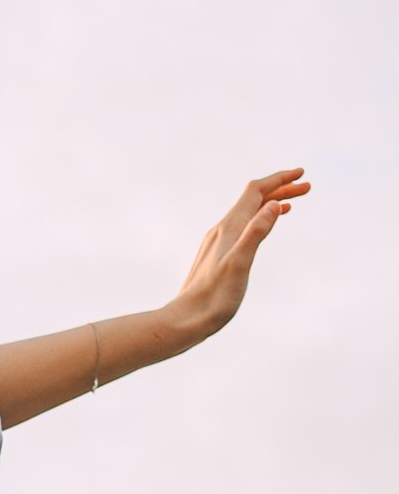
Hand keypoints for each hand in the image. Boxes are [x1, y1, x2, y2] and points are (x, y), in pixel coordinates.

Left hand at [166, 167, 308, 346]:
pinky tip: (265, 228)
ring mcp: (219, 242)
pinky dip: (259, 221)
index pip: (256, 191)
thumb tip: (273, 203)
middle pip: (253, 199)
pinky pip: (242, 228)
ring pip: (248, 214)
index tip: (301, 174)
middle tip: (307, 187)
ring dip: (271, 204)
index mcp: (229, 227)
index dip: (279, 179)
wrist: (186, 320)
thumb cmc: (215, 297)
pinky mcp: (218, 255)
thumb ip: (256, 232)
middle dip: (280, 190)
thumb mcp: (240, 263)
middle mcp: (222, 230)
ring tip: (293, 204)